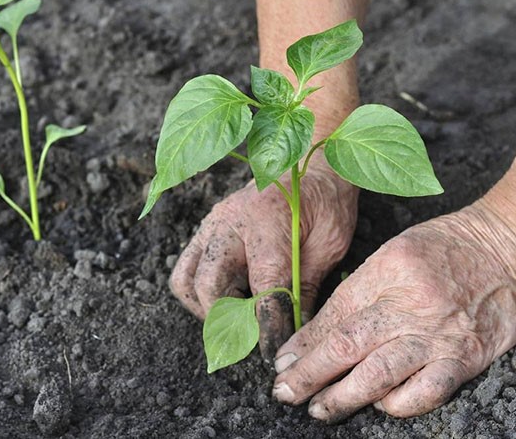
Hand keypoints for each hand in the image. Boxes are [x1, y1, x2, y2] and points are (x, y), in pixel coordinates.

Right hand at [170, 158, 358, 359]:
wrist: (309, 162)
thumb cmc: (325, 201)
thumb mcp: (330, 245)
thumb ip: (307, 287)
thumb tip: (296, 331)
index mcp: (269, 224)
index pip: (263, 287)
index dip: (267, 325)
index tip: (272, 353)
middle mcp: (231, 223)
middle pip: (210, 286)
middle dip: (229, 321)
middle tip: (251, 339)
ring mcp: (212, 225)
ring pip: (186, 280)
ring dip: (206, 308)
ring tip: (235, 320)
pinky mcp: (205, 230)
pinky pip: (185, 267)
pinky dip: (199, 292)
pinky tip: (227, 298)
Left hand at [271, 200, 515, 420]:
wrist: (510, 248)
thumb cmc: (446, 248)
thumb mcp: (393, 254)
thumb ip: (358, 291)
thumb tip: (317, 333)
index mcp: (385, 271)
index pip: (334, 315)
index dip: (304, 343)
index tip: (283, 362)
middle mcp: (408, 303)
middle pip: (347, 345)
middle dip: (310, 374)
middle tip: (285, 391)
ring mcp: (438, 334)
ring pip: (379, 374)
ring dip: (343, 397)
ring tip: (319, 409)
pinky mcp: (465, 358)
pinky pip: (426, 391)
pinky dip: (399, 405)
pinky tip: (380, 405)